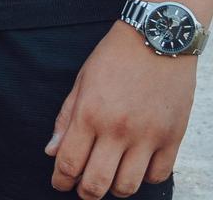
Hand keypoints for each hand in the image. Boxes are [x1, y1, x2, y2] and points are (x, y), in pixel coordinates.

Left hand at [48, 21, 193, 196]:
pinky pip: (158, 175)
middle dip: (85, 193)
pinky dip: (145, 178)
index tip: (59, 183)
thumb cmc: (114, 57)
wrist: (157, 39)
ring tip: (108, 179)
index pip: (68, 162)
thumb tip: (51, 151)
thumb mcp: (81, 82)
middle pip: (97, 183)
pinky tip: (136, 167)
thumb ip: (66, 119)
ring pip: (128, 185)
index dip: (60, 179)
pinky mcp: (173, 137)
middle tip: (82, 190)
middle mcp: (118, 130)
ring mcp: (148, 136)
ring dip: (114, 189)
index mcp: (90, 114)